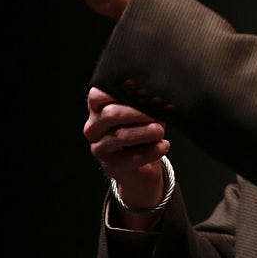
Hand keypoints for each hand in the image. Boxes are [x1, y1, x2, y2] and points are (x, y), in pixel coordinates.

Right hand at [84, 87, 169, 212]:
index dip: (117, 91)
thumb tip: (156, 98)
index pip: (97, 94)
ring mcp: (99, 148)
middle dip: (137, 113)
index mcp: (97, 108)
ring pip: (121, 136)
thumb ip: (143, 102)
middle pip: (111, 114)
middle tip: (156, 114)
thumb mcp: (142, 111)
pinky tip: (163, 145)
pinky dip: (152, 150)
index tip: (140, 93)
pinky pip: (132, 157)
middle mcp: (93, 127)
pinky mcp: (111, 166)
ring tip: (160, 131)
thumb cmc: (142, 129)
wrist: (142, 164)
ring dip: (146, 132)